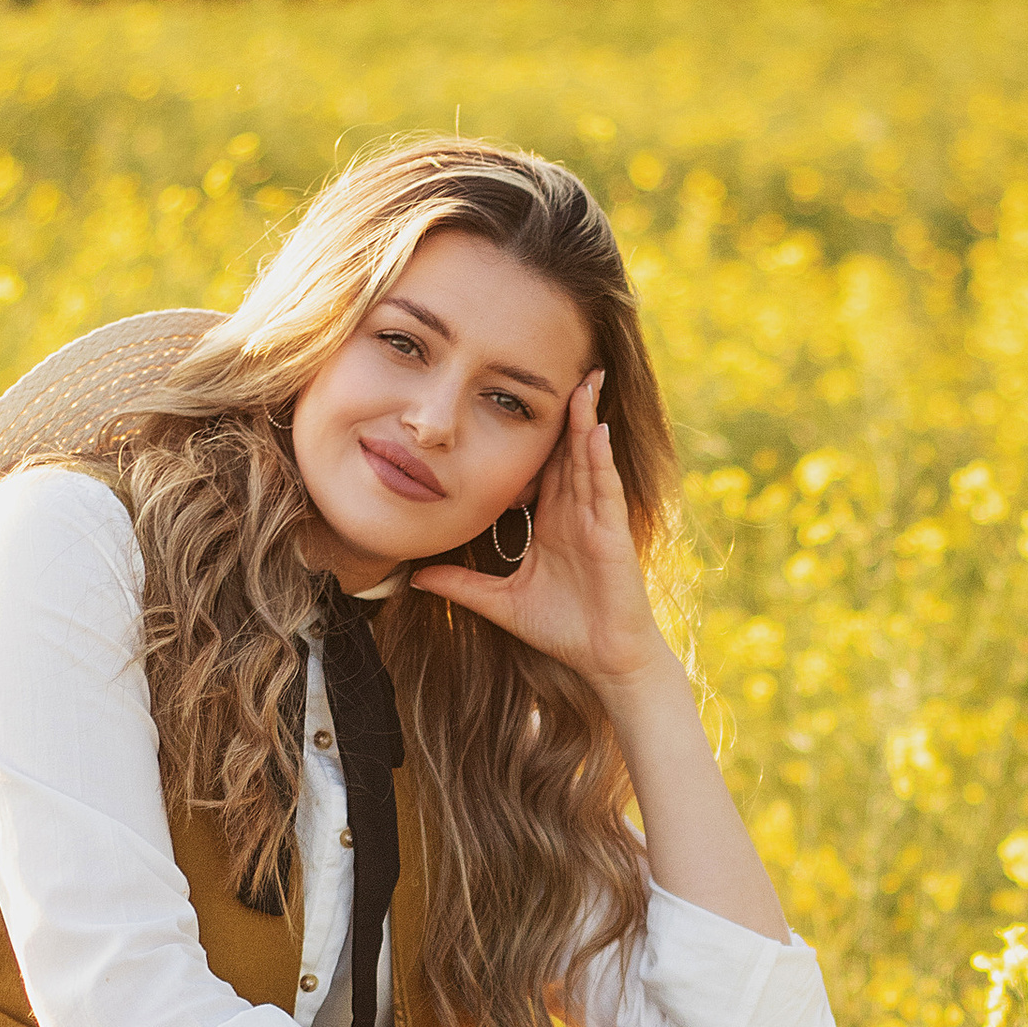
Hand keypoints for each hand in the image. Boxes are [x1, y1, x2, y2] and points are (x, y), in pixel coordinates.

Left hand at [409, 372, 668, 697]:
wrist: (604, 662)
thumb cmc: (562, 631)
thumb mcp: (498, 602)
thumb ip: (460, 584)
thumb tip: (415, 575)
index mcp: (553, 522)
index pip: (542, 465)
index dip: (534, 431)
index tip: (517, 396)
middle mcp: (577, 513)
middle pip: (569, 449)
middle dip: (567, 408)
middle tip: (562, 364)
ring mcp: (597, 520)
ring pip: (589, 459)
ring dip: (587, 419)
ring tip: (585, 379)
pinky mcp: (612, 535)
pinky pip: (605, 489)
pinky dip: (600, 459)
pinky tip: (596, 430)